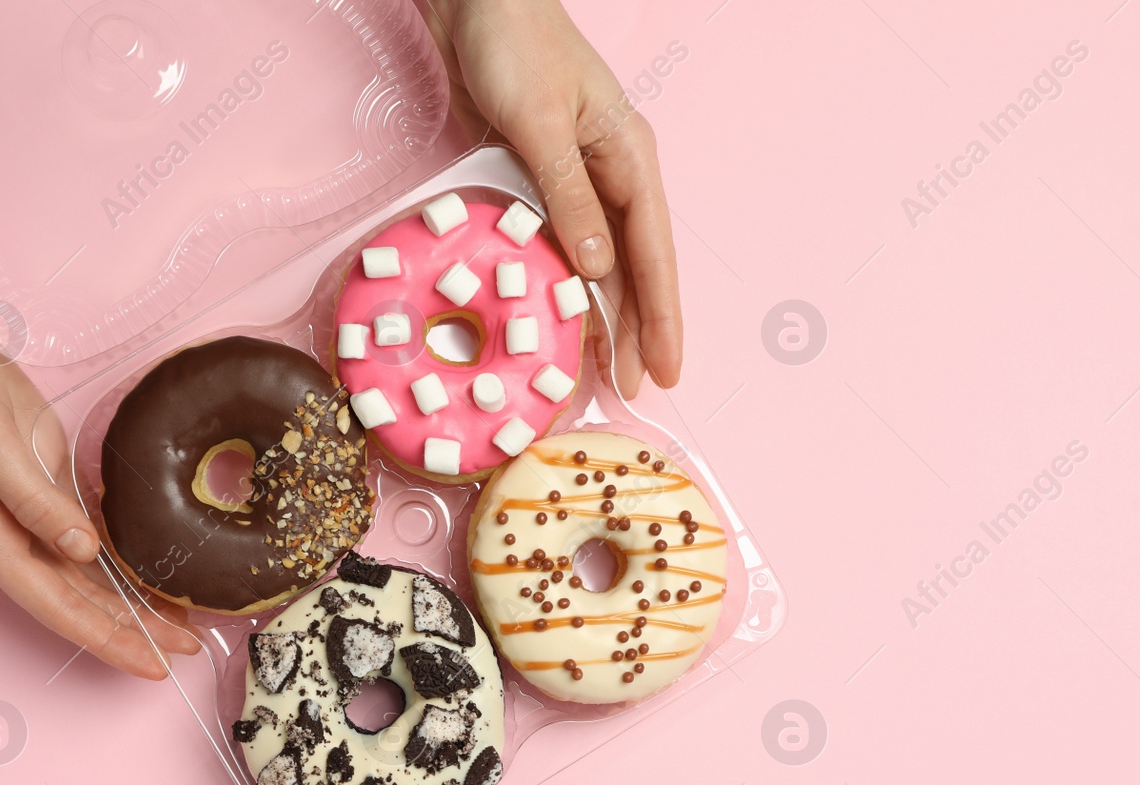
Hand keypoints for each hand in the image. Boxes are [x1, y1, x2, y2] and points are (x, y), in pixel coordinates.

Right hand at [0, 286, 200, 679]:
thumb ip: (31, 497)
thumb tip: (82, 549)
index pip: (53, 603)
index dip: (105, 637)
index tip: (152, 663)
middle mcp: (6, 531)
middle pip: (76, 598)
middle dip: (132, 629)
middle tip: (189, 649)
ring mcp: (25, 507)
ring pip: (85, 571)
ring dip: (131, 599)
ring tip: (183, 622)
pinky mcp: (42, 477)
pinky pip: (86, 530)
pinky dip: (121, 554)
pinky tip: (154, 570)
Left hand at [421, 0, 682, 398]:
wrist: (475, 2)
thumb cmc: (514, 43)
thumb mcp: (539, 123)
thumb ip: (568, 196)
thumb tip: (597, 268)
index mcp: (629, 157)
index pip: (654, 253)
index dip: (662, 316)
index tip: (665, 368)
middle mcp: (614, 175)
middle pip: (636, 268)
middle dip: (639, 331)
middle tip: (633, 390)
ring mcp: (581, 181)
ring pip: (603, 264)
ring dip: (605, 317)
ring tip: (604, 372)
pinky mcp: (544, 181)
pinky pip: (565, 246)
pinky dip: (567, 286)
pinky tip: (564, 319)